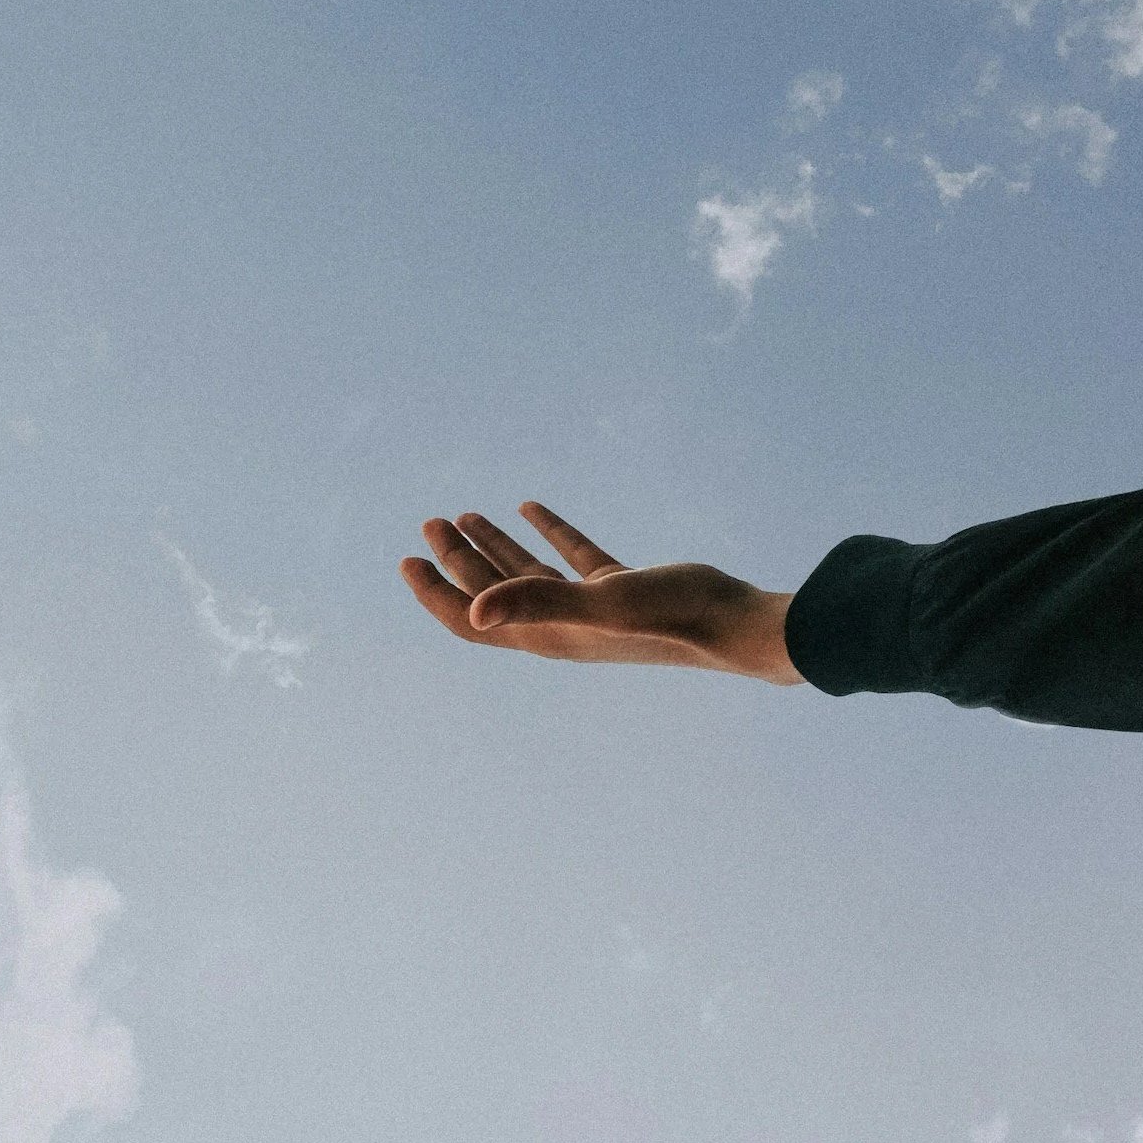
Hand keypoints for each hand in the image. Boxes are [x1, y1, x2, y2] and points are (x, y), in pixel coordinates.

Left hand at [400, 503, 800, 684]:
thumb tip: (475, 615)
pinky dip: (548, 531)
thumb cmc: (669, 616)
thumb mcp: (598, 605)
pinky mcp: (620, 588)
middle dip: (457, 559)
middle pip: (491, 592)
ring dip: (494, 545)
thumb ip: (536, 604)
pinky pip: (571, 557)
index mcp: (545, 635)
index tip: (406, 560)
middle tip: (430, 522)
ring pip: (526, 573)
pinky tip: (531, 507)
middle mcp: (560, 626)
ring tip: (464, 513)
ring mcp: (590, 608)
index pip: (470, 619)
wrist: (735, 624)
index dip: (435, 592)